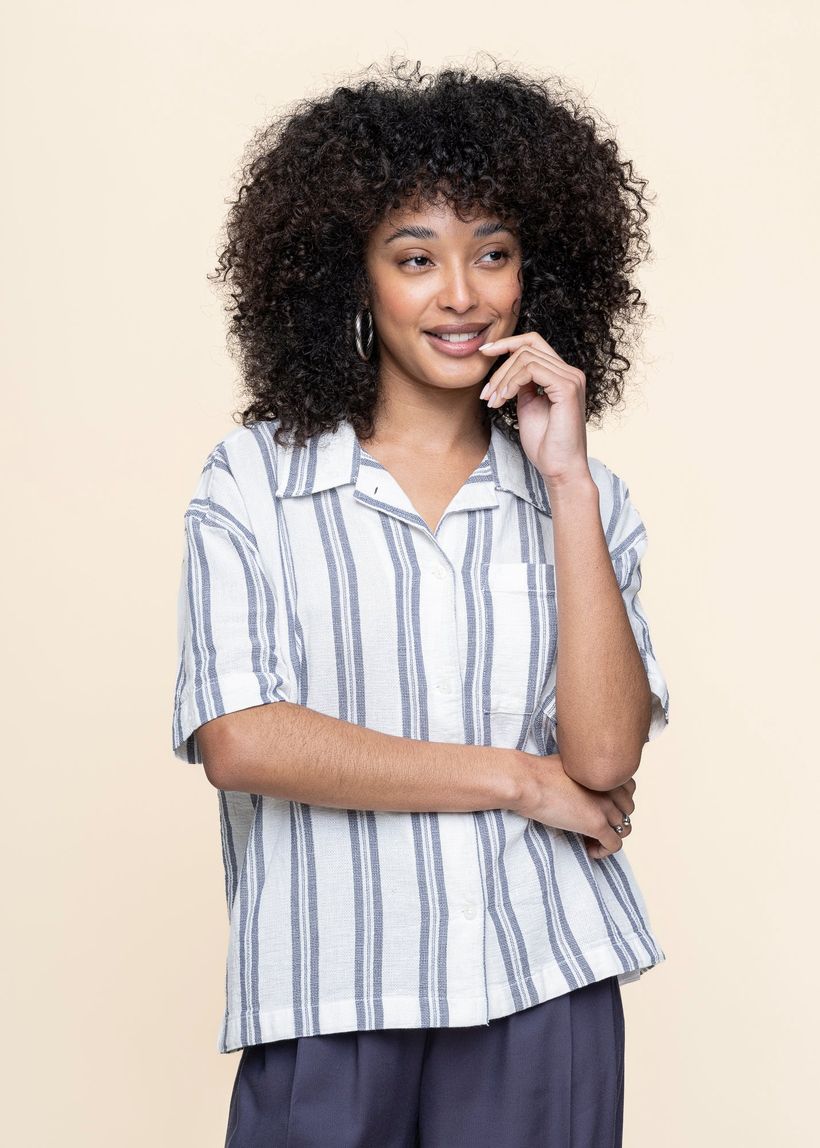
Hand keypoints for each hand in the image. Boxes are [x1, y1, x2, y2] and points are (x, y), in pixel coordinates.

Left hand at [479, 332, 589, 485]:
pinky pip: (532, 369)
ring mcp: (571, 378)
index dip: (507, 343)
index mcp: (562, 375)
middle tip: (486, 394)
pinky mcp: (567, 388)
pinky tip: (504, 399)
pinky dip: (512, 382)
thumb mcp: (528, 406)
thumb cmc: (545, 444)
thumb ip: (522, 385)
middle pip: (528, 347)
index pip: (534, 343)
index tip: (484, 352)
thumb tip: (508, 369)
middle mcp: (570, 372)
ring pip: (526, 357)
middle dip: (500, 367)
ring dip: (502, 379)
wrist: (559, 469)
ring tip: (494, 401)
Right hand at [514, 752, 636, 859]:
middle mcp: (611, 788)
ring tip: (590, 840)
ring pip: (623, 829)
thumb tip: (578, 783)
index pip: (629, 789)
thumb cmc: (538, 772)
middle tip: (594, 826)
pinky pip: (613, 845)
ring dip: (609, 836)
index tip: (600, 809)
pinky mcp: (597, 824)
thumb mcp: (569, 764)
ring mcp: (606, 807)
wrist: (527, 781)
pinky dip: (603, 851)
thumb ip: (583, 772)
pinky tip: (588, 849)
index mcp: (604, 771)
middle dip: (613, 820)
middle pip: (627, 810)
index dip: (616, 801)